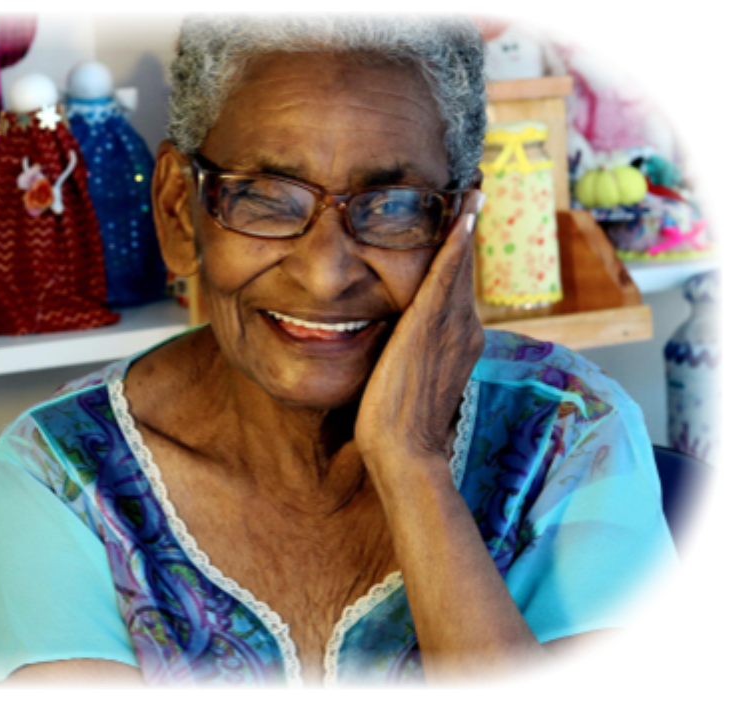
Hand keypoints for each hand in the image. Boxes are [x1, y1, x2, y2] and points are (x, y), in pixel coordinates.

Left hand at [355, 190, 485, 487]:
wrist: (403, 453)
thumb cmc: (397, 426)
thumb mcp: (408, 378)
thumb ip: (410, 352)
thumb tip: (394, 339)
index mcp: (460, 341)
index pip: (459, 287)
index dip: (461, 253)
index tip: (463, 221)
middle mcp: (464, 329)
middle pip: (463, 270)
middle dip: (467, 228)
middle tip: (473, 188)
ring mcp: (452, 328)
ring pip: (458, 267)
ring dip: (464, 226)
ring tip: (471, 190)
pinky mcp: (430, 327)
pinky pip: (445, 276)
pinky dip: (454, 244)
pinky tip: (460, 215)